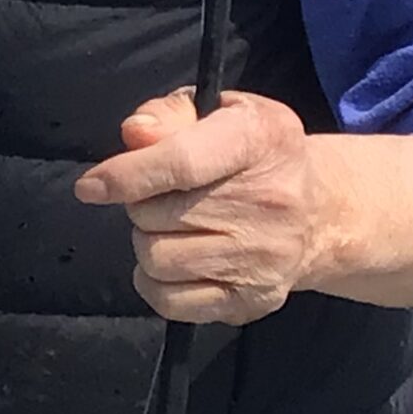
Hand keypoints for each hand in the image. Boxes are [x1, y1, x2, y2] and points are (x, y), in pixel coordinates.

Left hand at [73, 90, 335, 326]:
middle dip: (141, 204)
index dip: (126, 175)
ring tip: (174, 226)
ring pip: (157, 259)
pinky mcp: (254, 299)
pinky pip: (171, 301)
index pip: (182, 162)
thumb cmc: (254, 153)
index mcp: (261, 139)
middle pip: (156, 213)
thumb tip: (135, 134)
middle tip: (164, 197)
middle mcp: (270, 200)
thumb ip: (169, 115)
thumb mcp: (220, 112)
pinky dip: (155, 283)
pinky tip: (174, 262)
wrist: (322, 211)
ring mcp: (264, 257)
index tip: (90, 187)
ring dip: (148, 241)